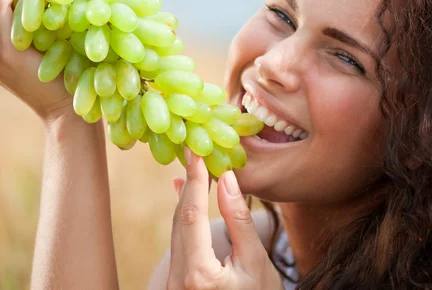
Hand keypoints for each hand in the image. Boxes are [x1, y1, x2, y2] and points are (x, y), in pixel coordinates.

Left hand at [167, 149, 283, 289]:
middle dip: (188, 185)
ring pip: (176, 231)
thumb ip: (239, 221)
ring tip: (191, 170)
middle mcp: (179, 279)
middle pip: (179, 220)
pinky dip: (184, 218)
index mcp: (199, 274)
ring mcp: (174, 284)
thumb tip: (228, 180)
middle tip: (194, 154)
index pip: (192, 215)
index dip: (194, 181)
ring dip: (185, 199)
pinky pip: (178, 242)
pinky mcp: (177, 284)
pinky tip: (185, 198)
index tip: (196, 154)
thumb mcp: (256, 263)